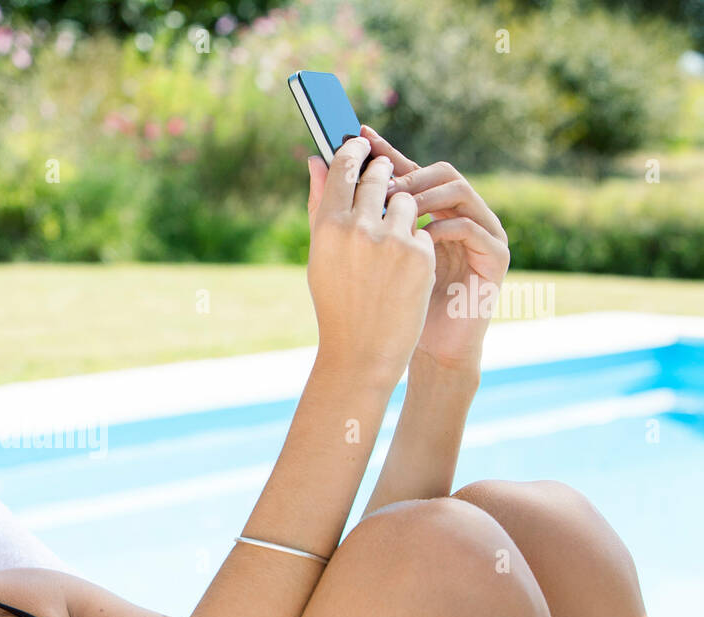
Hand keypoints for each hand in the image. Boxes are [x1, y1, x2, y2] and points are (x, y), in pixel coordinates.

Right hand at [305, 135, 435, 386]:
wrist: (362, 350)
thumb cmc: (336, 301)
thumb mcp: (320, 255)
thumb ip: (321, 205)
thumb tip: (317, 161)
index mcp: (328, 226)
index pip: (344, 166)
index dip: (354, 150)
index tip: (361, 145)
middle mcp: (359, 228)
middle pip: (379, 176)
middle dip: (384, 174)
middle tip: (384, 178)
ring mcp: (392, 240)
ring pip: (406, 200)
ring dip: (402, 211)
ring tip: (391, 242)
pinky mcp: (420, 255)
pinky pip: (421, 230)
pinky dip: (416, 243)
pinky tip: (403, 270)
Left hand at [360, 125, 509, 376]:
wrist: (423, 351)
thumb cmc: (392, 306)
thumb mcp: (357, 253)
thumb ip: (336, 210)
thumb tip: (312, 160)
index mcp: (427, 213)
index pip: (407, 171)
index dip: (384, 151)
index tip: (357, 135)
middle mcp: (455, 215)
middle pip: (437, 171)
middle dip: (406, 175)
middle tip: (379, 183)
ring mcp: (479, 233)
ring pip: (459, 189)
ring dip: (426, 195)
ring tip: (398, 207)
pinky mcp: (495, 258)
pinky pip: (476, 228)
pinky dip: (447, 227)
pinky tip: (421, 237)